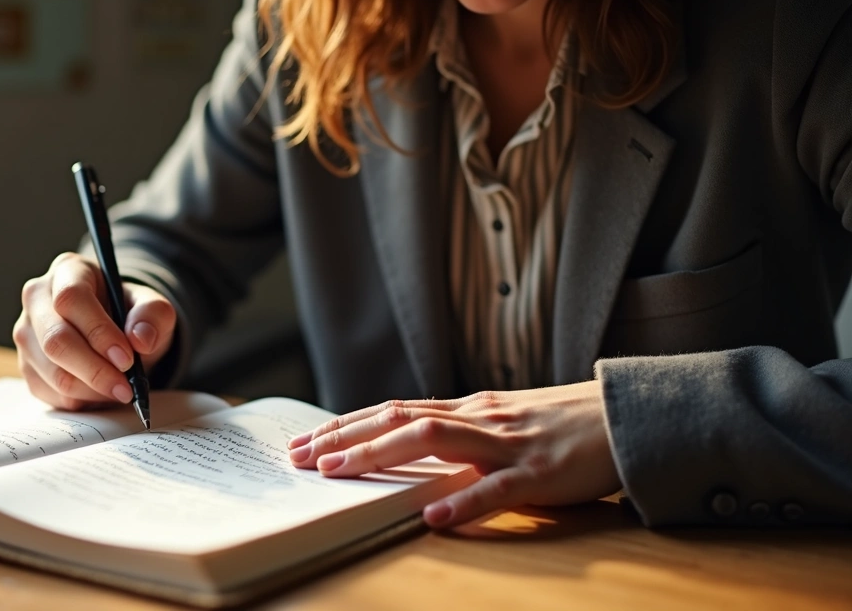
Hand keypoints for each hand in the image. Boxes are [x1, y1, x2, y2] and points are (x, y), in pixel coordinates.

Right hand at [13, 252, 175, 410]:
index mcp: (67, 271)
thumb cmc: (129, 314)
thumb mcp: (152, 308)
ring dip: (91, 389)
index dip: (98, 332)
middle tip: (126, 388)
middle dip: (95, 370)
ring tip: (119, 390)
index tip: (127, 359)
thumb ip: (153, 316)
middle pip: (55, 339)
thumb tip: (140, 339)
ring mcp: (26, 333)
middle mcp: (37, 298)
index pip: (71, 298)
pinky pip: (48, 391)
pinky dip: (79, 399)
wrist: (114, 334)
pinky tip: (99, 391)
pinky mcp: (26, 365)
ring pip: (52, 371)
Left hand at [287, 380, 621, 527]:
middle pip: (398, 419)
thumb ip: (460, 433)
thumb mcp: (502, 423)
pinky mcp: (540, 473)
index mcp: (468, 410)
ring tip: (337, 473)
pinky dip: (464, 500)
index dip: (346, 426)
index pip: (393, 412)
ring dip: (379, 454)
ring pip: (433, 439)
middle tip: (298, 457)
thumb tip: (409, 446)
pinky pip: (497, 488)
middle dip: (344, 438)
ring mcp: (507, 443)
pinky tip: (433, 516)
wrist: (627, 415)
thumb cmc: (562, 425)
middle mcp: (478, 418)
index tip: (304, 442)